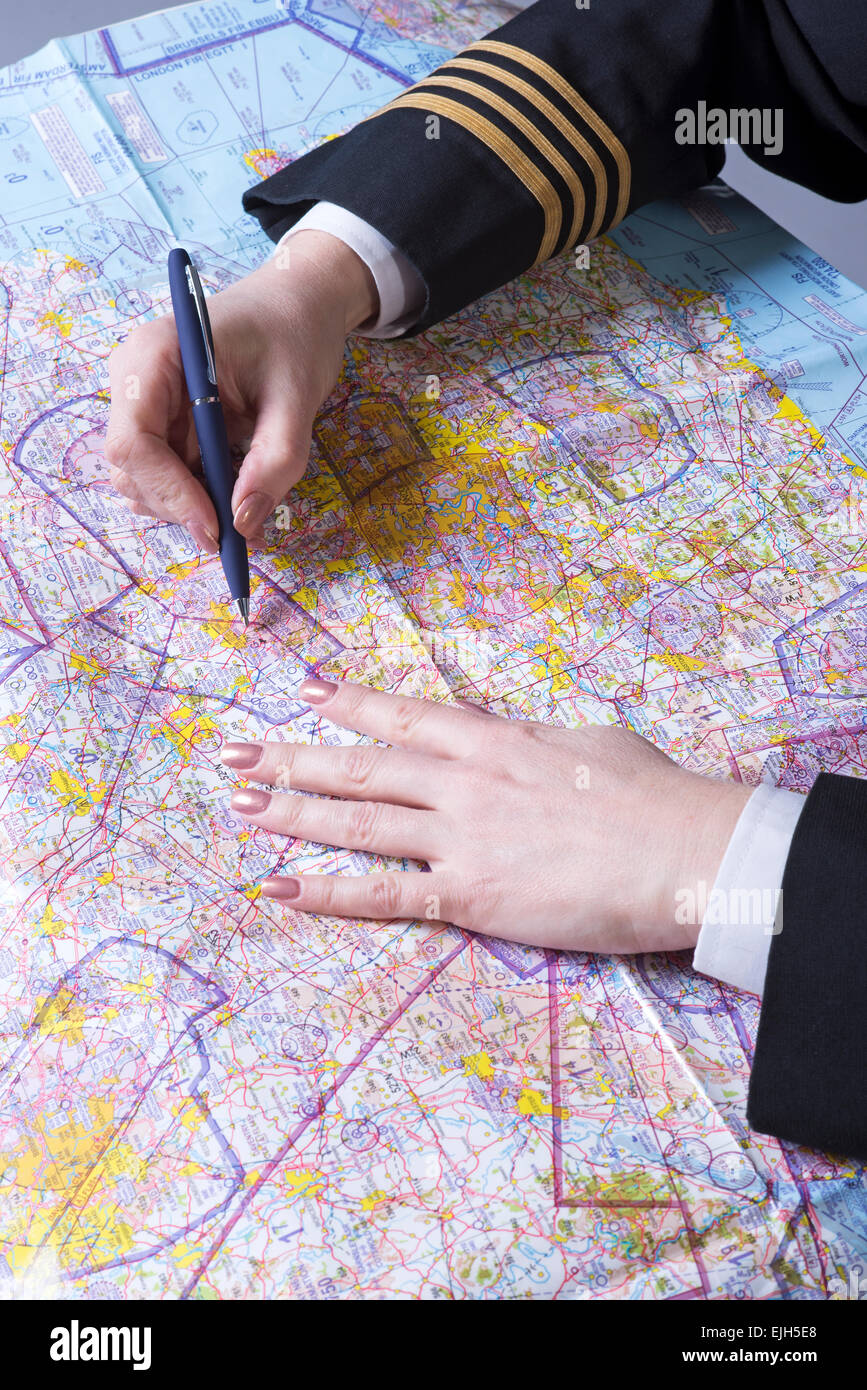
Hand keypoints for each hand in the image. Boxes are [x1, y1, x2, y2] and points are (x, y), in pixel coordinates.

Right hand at [104, 231, 377, 550]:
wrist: (298, 304)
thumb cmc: (295, 333)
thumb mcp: (298, 397)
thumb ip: (275, 460)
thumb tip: (244, 522)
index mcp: (155, 354)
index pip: (133, 441)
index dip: (170, 491)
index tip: (217, 525)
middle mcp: (136, 379)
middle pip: (132, 469)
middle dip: (182, 506)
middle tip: (239, 530)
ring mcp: (145, 403)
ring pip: (145, 481)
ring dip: (190, 505)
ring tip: (247, 505)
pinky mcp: (163, 423)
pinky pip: (167, 474)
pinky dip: (199, 496)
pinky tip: (238, 493)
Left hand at [221, 679, 750, 953]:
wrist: (687, 853)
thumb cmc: (653, 795)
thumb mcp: (588, 740)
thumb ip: (531, 738)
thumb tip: (506, 736)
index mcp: (496, 738)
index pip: (406, 716)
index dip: (351, 704)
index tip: (307, 691)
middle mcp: (465, 781)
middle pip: (362, 766)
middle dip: (293, 758)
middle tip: (237, 753)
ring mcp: (462, 838)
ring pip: (358, 822)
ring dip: (293, 813)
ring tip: (243, 806)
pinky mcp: (470, 897)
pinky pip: (384, 894)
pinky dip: (329, 891)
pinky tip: (284, 887)